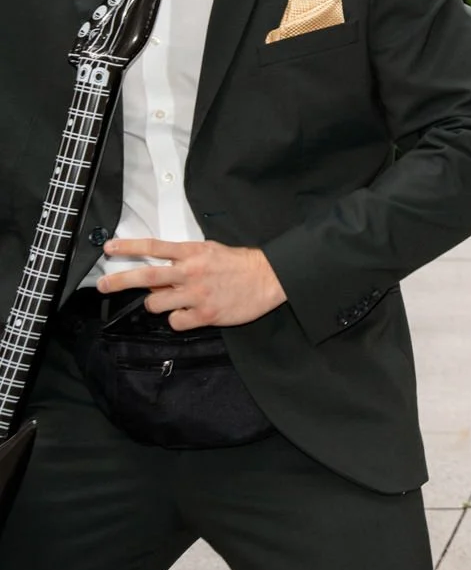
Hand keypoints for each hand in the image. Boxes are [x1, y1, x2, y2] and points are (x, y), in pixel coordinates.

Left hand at [96, 238, 286, 329]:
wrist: (270, 278)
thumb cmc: (240, 265)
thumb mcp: (211, 251)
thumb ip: (185, 259)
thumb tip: (161, 273)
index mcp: (193, 253)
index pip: (154, 248)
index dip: (129, 247)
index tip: (109, 248)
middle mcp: (192, 272)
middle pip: (147, 277)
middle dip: (119, 281)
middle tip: (101, 284)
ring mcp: (197, 294)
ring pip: (156, 304)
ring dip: (155, 304)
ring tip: (168, 301)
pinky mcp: (205, 314)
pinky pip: (175, 322)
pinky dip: (178, 319)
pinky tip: (189, 313)